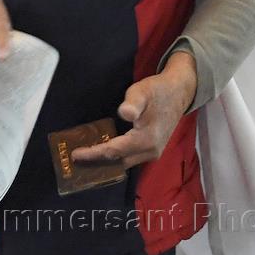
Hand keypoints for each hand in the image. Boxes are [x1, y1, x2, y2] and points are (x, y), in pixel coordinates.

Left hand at [71, 51, 197, 168]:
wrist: (179, 93)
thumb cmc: (158, 91)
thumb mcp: (143, 92)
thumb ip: (133, 103)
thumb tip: (125, 113)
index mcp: (146, 140)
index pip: (114, 152)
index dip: (94, 154)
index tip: (76, 154)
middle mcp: (150, 151)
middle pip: (118, 162)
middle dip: (96, 163)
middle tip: (75, 160)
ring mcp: (153, 153)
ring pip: (124, 163)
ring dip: (105, 162)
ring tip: (85, 159)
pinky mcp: (152, 150)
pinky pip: (129, 159)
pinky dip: (114, 158)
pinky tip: (101, 153)